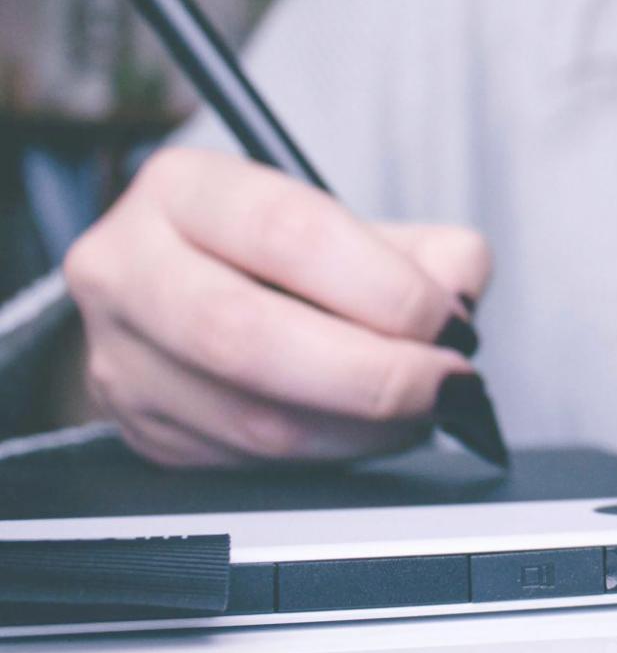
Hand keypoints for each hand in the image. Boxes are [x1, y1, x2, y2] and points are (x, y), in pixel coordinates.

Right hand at [63, 147, 492, 467]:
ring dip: (363, 429)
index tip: (448, 321)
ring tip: (421, 411)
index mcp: (184, 189)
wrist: (191, 300)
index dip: (384, 287)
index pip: (287, 233)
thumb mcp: (353, 226)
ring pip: (252, 419)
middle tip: (446, 384)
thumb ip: (425, 251)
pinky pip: (250, 463)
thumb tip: (459, 294)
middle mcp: (128, 268)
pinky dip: (333, 456)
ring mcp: (121, 358)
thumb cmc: (284, 257)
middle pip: (249, 336)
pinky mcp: (144, 431)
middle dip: (373, 374)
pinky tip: (370, 432)